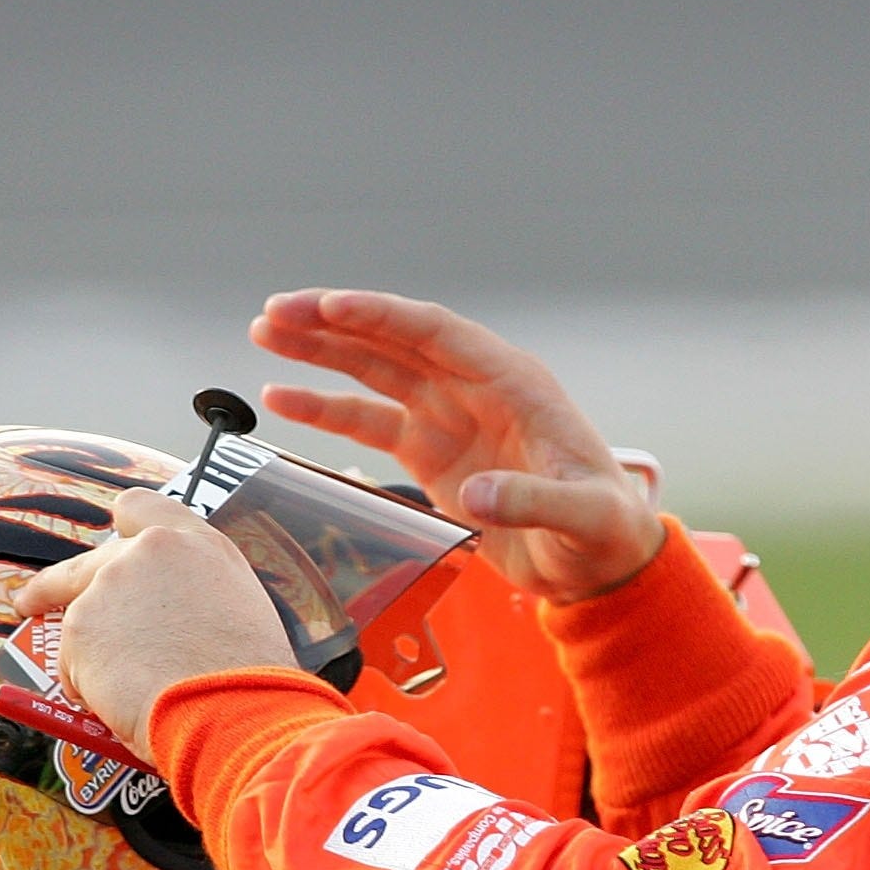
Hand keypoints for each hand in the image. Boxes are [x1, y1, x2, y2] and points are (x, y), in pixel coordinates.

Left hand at [11, 491, 298, 755]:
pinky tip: (124, 705)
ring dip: (92, 656)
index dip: (119, 529)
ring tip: (129, 695)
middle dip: (55, 586)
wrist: (235, 712)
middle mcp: (151, 551)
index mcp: (200, 544)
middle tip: (34, 602)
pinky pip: (72, 663)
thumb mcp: (241, 612)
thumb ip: (196, 597)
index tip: (106, 550)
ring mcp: (110, 585)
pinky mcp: (81, 625)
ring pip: (81, 623)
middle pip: (87, 563)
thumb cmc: (251, 681)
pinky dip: (88, 688)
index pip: (140, 508)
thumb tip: (168, 623)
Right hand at [252, 287, 666, 603]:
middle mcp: (476, 389)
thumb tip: (480, 493)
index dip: (382, 316)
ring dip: (321, 352)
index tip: (330, 306)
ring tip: (265, 333)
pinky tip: (282, 396)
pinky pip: (370, 423)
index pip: (438, 333)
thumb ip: (535, 501)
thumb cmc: (605, 529)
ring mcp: (450, 418)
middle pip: (395, 341)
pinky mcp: (431, 454)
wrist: (600, 563)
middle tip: (274, 313)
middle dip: (334, 324)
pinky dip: (326, 409)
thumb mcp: (583, 516)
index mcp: (515, 383)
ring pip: (375, 371)